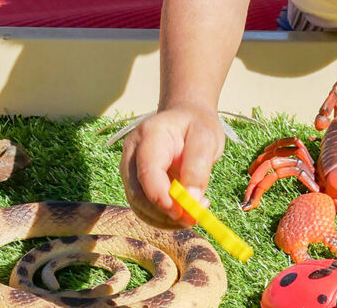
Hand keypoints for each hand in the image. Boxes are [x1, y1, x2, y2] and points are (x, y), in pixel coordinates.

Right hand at [119, 105, 224, 228]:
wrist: (186, 118)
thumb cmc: (197, 126)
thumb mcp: (207, 139)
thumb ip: (199, 167)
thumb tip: (191, 200)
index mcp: (150, 134)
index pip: (148, 171)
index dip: (162, 197)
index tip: (184, 213)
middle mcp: (132, 151)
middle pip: (138, 192)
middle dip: (165, 212)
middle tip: (194, 217)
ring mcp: (129, 167)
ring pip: (138, 205)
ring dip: (165, 218)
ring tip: (194, 212)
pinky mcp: (134, 182)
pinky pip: (143, 207)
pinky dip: (162, 216)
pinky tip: (183, 209)